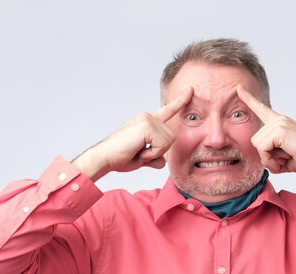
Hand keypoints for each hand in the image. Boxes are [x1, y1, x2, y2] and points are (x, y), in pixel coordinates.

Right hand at [73, 86, 192, 180]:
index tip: (191, 89)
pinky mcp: (147, 126)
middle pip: (172, 138)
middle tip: (140, 153)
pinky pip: (162, 145)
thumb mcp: (143, 158)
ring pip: (168, 142)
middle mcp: (148, 117)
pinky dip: (151, 154)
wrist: (104, 158)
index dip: (181, 101)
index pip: (168, 110)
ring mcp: (148, 119)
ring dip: (154, 153)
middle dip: (159, 152)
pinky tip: (138, 152)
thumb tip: (163, 161)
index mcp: (147, 121)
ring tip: (138, 152)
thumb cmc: (119, 157)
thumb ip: (155, 157)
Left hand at [236, 85, 295, 172]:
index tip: (238, 88)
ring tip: (286, 158)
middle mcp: (279, 120)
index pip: (261, 108)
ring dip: (269, 158)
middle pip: (255, 140)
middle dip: (266, 155)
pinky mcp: (279, 130)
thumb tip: (263, 159)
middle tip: (284, 158)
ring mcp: (279, 123)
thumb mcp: (284, 157)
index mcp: (280, 123)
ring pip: (258, 145)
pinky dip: (271, 160)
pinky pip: (262, 149)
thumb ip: (271, 155)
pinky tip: (285, 158)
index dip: (248, 99)